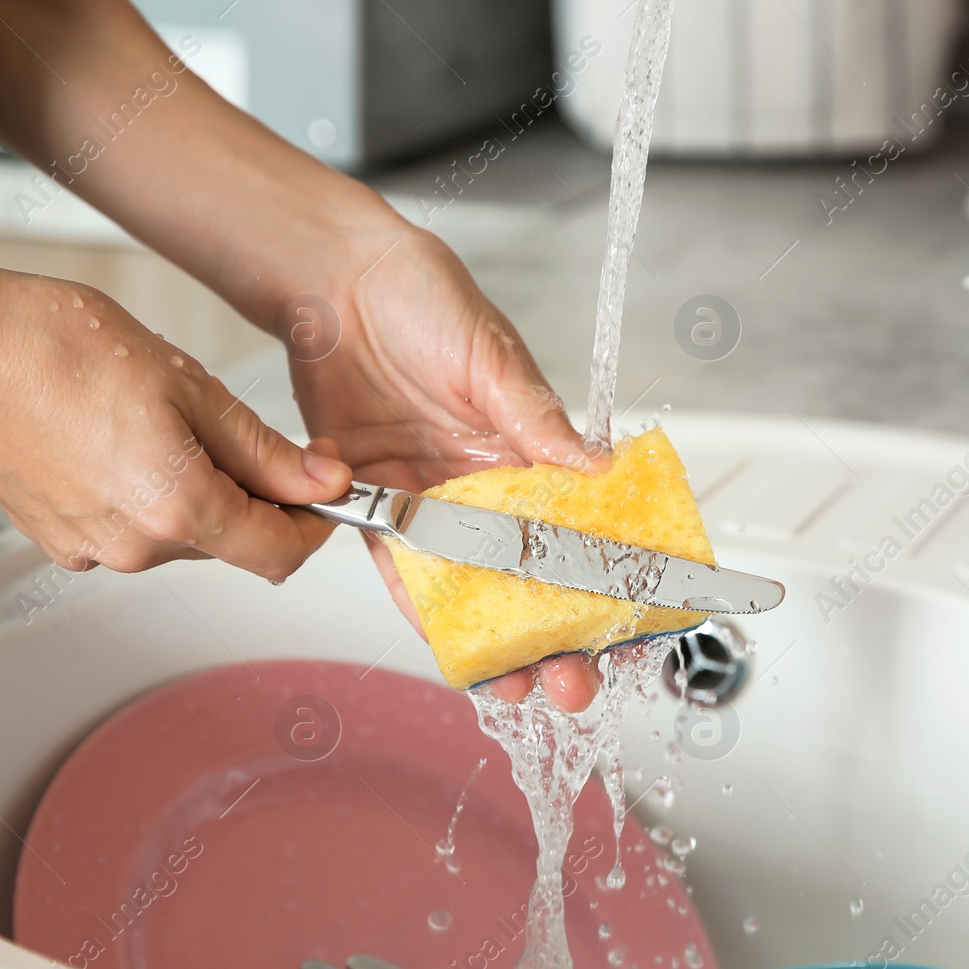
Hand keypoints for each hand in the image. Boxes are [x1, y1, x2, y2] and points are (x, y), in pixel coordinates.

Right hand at [0, 269, 351, 576]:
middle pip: (231, 542)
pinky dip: (146, 494)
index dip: (313, 523)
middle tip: (229, 423)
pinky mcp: (58, 541)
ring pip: (181, 534)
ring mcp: (92, 550)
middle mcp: (135, 547)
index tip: (320, 486)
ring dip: (195, 491)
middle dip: (250, 495)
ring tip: (157, 418)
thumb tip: (324, 483)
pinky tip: (118, 438)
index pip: (280, 554)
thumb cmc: (60, 347)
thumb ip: (265, 450)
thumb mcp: (190, 385)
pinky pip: (131, 528)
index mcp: (178, 508)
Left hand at [283, 221, 604, 711]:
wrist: (340, 280)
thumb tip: (597, 470)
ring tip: (512, 687)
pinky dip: (422, 610)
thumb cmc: (424, 297)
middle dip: (555, 635)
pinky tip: (449, 652)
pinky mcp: (376, 502)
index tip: (629, 628)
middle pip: (530, 575)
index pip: (583, 527)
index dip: (609, 582)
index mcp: (531, 449)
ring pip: (471, 588)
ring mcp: (433, 499)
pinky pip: (400, 569)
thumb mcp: (493, 356)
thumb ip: (537, 418)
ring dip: (493, 640)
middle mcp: (486, 484)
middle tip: (571, 682)